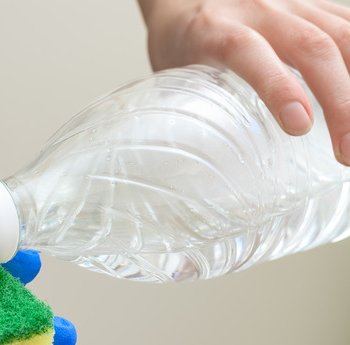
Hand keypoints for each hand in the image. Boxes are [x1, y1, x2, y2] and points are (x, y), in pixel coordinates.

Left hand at [138, 0, 349, 164]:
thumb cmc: (180, 42)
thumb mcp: (174, 75)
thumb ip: (193, 110)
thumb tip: (200, 167)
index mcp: (214, 29)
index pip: (249, 52)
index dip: (278, 87)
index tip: (299, 126)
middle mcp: (259, 10)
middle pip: (311, 47)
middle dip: (340, 101)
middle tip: (347, 152)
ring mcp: (293, 4)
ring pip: (342, 36)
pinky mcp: (315, 5)